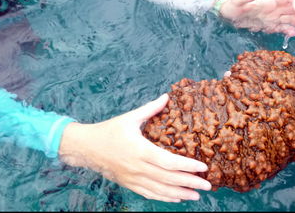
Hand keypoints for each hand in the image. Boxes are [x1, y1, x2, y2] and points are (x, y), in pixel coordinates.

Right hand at [58, 94, 210, 202]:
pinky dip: (164, 197)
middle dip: (190, 183)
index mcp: (140, 150)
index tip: (203, 167)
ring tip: (196, 195)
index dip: (188, 166)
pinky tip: (176, 198)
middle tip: (208, 185)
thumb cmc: (109, 131)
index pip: (169, 162)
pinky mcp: (129, 184)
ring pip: (160, 190)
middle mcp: (138, 167)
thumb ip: (150, 109)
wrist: (86, 148)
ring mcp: (133, 178)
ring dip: (180, 193)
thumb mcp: (130, 118)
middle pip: (168, 179)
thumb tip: (166, 97)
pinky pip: (149, 194)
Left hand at [218, 0, 294, 36]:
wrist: (227, 17)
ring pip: (289, 19)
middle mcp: (273, 8)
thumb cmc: (231, 6)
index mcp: (269, 0)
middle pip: (292, 8)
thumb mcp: (237, 0)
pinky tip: (291, 35)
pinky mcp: (269, 26)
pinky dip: (288, 31)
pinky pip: (281, 28)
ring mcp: (272, 17)